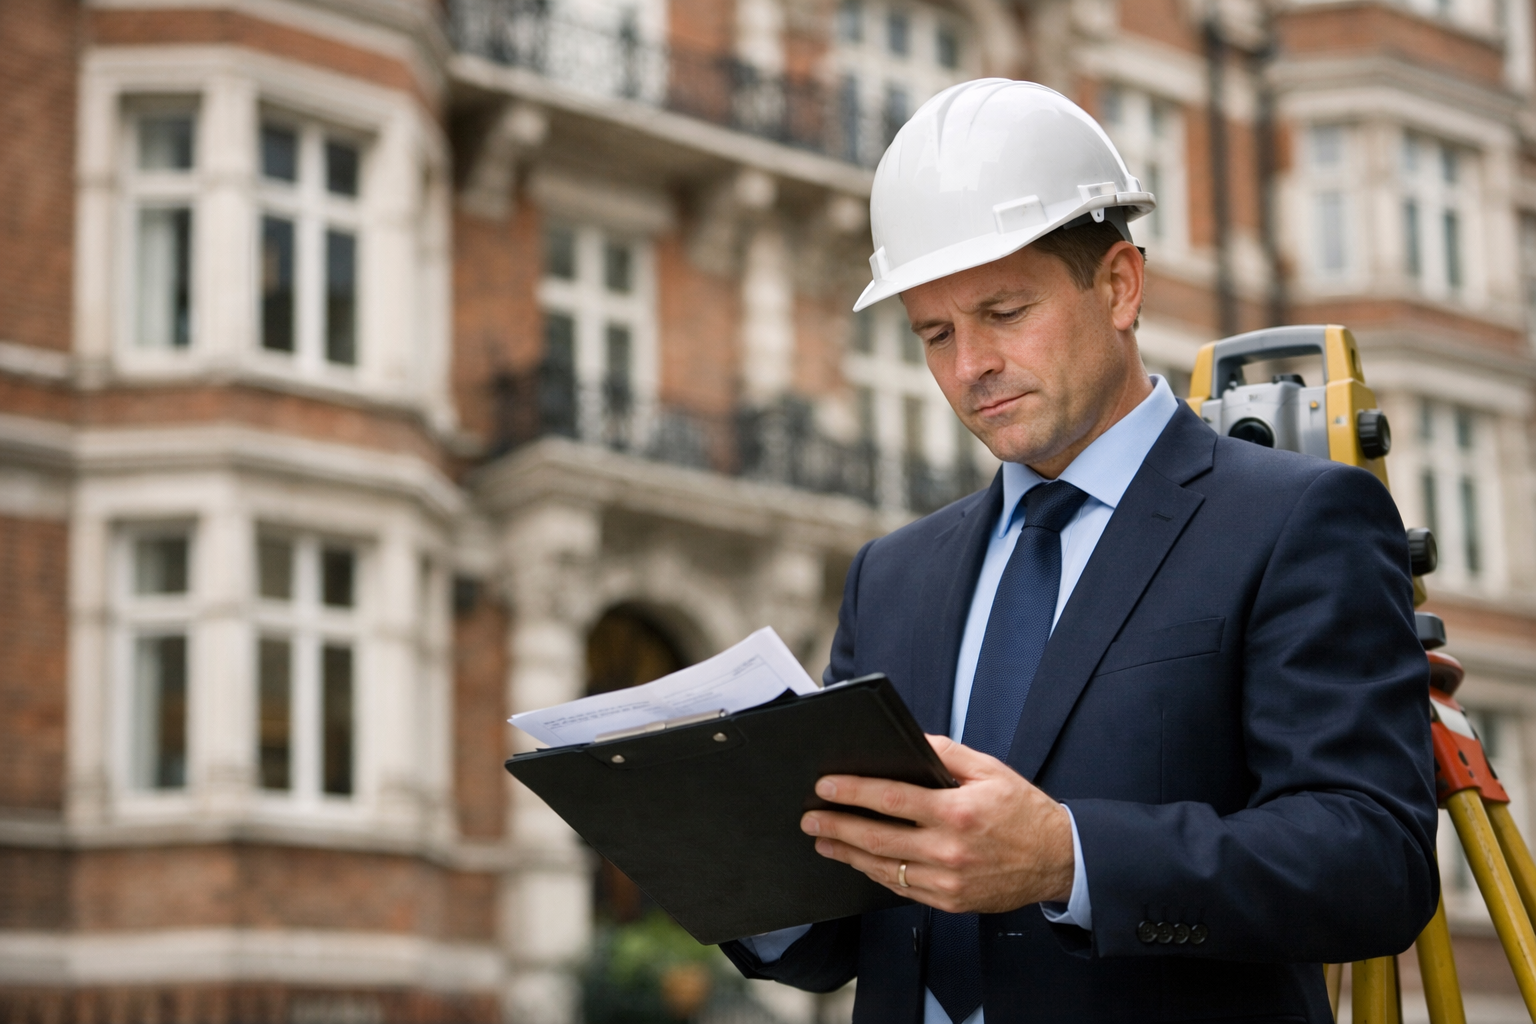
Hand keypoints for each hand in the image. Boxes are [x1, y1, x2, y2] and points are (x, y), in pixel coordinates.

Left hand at [800, 734, 1074, 913]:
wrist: (1058, 861)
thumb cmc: (1023, 811)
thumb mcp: (989, 770)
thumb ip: (946, 753)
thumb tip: (908, 739)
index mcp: (958, 812)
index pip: (891, 800)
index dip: (853, 792)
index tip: (825, 786)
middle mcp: (949, 850)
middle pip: (877, 838)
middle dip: (837, 826)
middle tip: (809, 817)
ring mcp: (947, 881)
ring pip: (883, 868)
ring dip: (847, 853)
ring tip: (823, 839)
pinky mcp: (948, 901)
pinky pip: (901, 888)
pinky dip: (875, 873)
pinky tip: (859, 860)